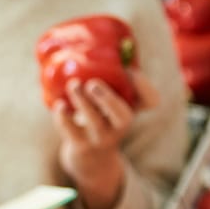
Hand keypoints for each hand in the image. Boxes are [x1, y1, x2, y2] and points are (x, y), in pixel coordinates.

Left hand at [51, 73, 157, 208]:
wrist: (92, 159)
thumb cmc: (104, 120)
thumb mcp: (115, 104)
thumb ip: (115, 82)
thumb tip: (114, 49)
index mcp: (131, 110)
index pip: (150, 101)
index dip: (144, 87)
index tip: (130, 71)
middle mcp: (120, 126)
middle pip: (122, 116)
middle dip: (108, 98)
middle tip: (92, 83)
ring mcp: (101, 138)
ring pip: (95, 122)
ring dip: (82, 102)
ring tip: (73, 84)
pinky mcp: (81, 146)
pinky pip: (72, 131)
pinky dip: (64, 117)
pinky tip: (59, 104)